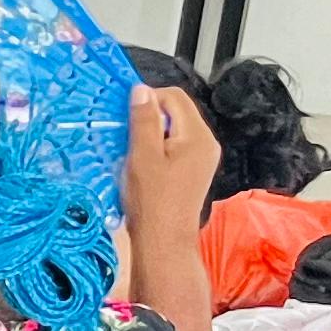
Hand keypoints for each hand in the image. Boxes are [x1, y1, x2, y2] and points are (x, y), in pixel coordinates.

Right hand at [121, 83, 222, 240]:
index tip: (124, 116)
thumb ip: (143, 120)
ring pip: (174, 129)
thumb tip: (141, 89)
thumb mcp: (142, 156)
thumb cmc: (151, 200)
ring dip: (151, 132)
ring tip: (132, 150)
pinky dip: (157, 147)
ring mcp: (202, 157)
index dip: (148, 99)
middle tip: (125, 134)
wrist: (163, 240)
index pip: (174, 97)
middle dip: (149, 116)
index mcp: (198, 136)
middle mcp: (206, 143)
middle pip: (176, 111)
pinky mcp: (194, 169)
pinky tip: (142, 163)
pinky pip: (175, 145)